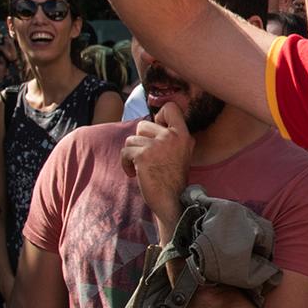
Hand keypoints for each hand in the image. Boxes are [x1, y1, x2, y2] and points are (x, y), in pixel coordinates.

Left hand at [122, 102, 193, 226]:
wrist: (172, 200)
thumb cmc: (173, 178)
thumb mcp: (182, 152)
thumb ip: (172, 136)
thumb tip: (154, 121)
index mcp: (183, 134)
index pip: (170, 108)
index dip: (159, 116)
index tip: (157, 131)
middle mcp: (171, 136)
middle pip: (143, 125)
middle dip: (140, 141)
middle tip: (147, 157)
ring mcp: (158, 145)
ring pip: (131, 140)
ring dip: (132, 154)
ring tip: (141, 167)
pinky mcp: (143, 155)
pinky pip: (124, 152)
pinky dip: (125, 164)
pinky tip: (135, 174)